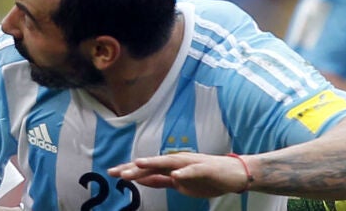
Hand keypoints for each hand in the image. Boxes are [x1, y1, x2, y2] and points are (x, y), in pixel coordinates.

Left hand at [109, 152, 244, 197]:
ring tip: (138, 164)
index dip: (130, 170)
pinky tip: (174, 175)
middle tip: (117, 172)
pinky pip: (192, 171)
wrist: (233, 174)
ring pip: (168, 163)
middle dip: (135, 168)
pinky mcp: (204, 168)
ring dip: (153, 163)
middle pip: (152, 164)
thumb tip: (143, 181)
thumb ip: (161, 181)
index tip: (112, 172)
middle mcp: (177, 161)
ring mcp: (190, 164)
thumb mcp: (179, 184)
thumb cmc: (206, 178)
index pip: (147, 169)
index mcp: (170, 167)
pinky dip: (183, 172)